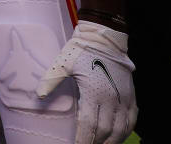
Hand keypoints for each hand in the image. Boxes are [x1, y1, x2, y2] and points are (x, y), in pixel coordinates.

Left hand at [37, 21, 136, 143]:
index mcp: (94, 92)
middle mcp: (111, 98)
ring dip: (111, 142)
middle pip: (105, 131)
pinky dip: (125, 132)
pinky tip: (117, 137)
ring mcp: (124, 98)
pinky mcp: (131, 96)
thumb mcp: (62, 63)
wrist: (105, 37)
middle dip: (96, 143)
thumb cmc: (81, 50)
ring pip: (121, 129)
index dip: (83, 139)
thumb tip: (38, 95)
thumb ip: (50, 80)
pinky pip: (131, 120)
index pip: (89, 124)